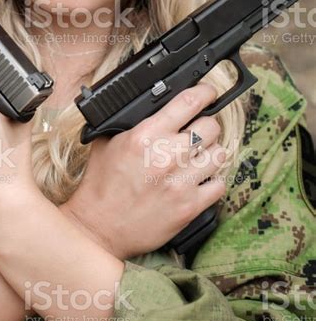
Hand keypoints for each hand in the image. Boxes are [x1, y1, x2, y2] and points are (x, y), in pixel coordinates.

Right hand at [62, 84, 226, 260]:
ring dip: (211, 153)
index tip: (208, 94)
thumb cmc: (101, 185)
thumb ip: (130, 121)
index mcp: (146, 135)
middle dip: (206, 125)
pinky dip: (212, 181)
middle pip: (211, 127)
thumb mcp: (106, 142)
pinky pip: (219, 185)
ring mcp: (181, 182)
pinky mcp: (189, 207)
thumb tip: (151, 105)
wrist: (98, 227)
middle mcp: (167, 155)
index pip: (189, 102)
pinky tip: (199, 180)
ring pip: (220, 154)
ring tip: (199, 156)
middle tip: (198, 131)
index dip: (205, 93)